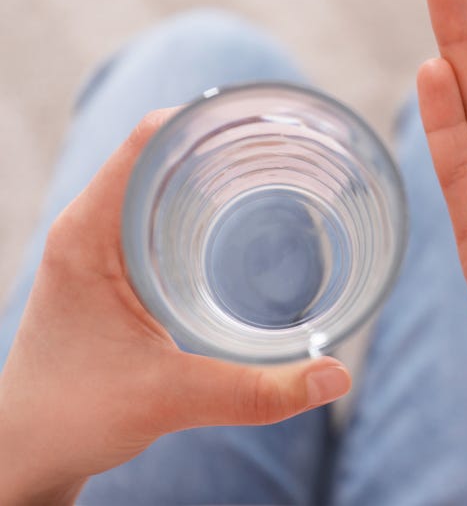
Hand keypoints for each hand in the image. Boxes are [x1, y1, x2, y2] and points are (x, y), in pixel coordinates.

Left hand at [0, 109, 350, 504]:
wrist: (29, 449)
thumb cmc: (75, 416)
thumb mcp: (172, 400)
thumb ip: (258, 392)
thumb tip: (337, 379)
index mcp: (91, 233)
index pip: (148, 140)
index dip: (208, 117)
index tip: (268, 117)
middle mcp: (94, 224)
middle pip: (163, 148)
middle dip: (228, 138)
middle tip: (293, 143)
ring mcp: (103, 241)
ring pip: (164, 176)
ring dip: (218, 166)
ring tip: (282, 167)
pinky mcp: (117, 262)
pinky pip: (164, 206)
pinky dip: (207, 197)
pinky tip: (248, 213)